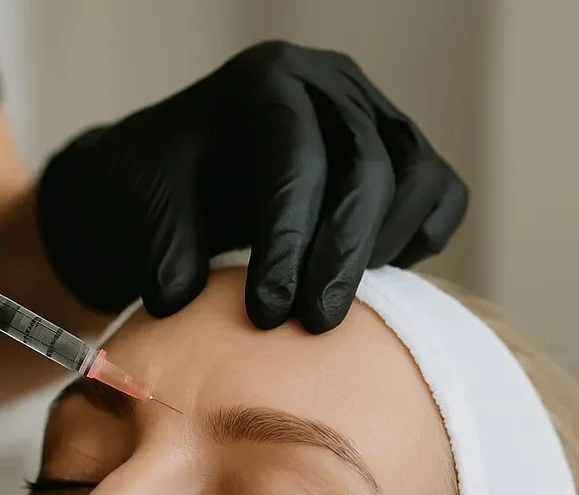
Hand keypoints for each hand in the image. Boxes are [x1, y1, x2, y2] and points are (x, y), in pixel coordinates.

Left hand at [37, 40, 467, 332]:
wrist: (174, 189)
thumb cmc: (156, 195)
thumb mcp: (141, 211)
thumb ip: (161, 248)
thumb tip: (179, 296)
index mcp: (263, 84)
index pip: (295, 154)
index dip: (288, 238)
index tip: (267, 314)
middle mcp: (328, 88)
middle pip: (367, 167)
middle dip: (341, 257)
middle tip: (313, 325)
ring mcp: (371, 116)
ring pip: (415, 177)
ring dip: (382, 251)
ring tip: (331, 304)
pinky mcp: (398, 155)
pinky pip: (437, 194)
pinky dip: (416, 240)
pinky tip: (368, 280)